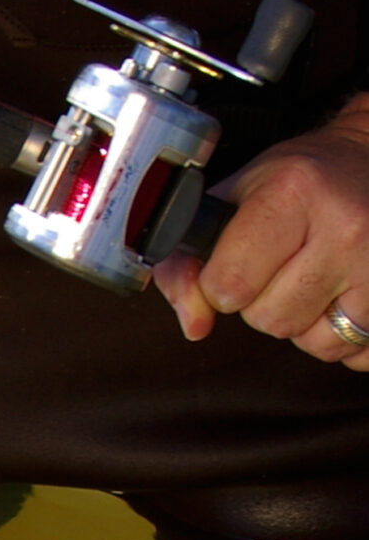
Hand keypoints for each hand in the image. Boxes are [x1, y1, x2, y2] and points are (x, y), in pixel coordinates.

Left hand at [153, 96, 368, 369]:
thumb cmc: (294, 184)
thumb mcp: (232, 201)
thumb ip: (186, 264)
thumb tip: (195, 326)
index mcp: (293, 192)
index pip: (229, 285)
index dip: (221, 284)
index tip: (236, 261)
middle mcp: (346, 226)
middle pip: (271, 321)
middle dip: (264, 302)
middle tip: (285, 263)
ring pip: (315, 345)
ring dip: (305, 322)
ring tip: (316, 276)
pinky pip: (356, 355)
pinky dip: (343, 336)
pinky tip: (345, 293)